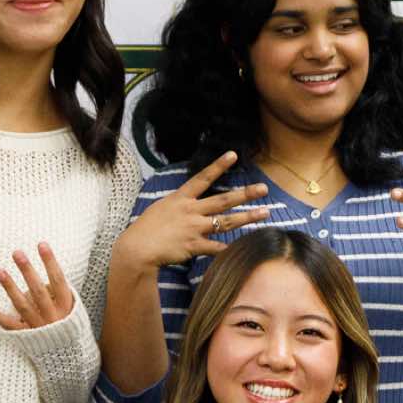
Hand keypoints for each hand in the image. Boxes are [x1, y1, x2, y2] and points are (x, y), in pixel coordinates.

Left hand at [0, 244, 74, 330]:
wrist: (67, 354)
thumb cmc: (67, 323)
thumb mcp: (71, 306)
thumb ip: (59, 289)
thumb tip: (46, 267)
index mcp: (65, 305)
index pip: (59, 279)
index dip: (50, 262)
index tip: (42, 244)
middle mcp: (52, 316)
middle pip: (38, 290)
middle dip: (27, 271)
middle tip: (17, 253)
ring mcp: (38, 326)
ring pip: (22, 305)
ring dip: (9, 287)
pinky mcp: (25, 335)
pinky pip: (8, 324)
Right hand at [111, 151, 269, 272]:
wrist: (137, 247)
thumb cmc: (146, 228)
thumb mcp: (162, 207)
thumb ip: (180, 203)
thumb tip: (190, 200)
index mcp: (181, 198)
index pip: (202, 178)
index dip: (218, 166)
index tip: (233, 154)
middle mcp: (190, 210)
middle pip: (223, 200)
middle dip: (245, 193)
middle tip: (264, 188)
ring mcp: (194, 228)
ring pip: (226, 222)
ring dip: (247, 217)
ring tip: (265, 213)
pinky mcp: (194, 246)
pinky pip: (217, 247)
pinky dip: (230, 248)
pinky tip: (246, 246)